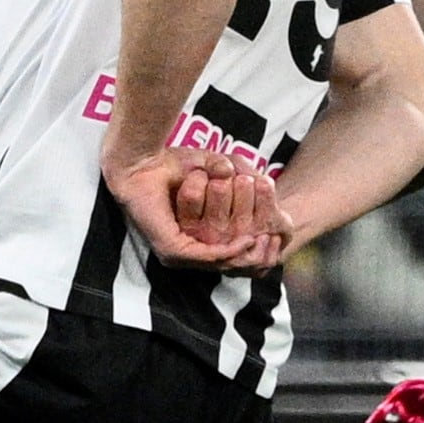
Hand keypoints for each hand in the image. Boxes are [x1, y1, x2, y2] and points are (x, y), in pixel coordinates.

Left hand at [107, 147, 286, 274]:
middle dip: (259, 250)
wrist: (144, 161)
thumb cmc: (179, 164)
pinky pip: (208, 257)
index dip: (258, 243)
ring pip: (223, 260)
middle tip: (277, 236)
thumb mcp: (220, 168)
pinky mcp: (173, 251)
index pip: (233, 250)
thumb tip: (267, 181)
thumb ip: (242, 175)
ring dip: (248, 249)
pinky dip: (231, 250)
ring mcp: (178, 254)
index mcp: (197, 237)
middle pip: (232, 261)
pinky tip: (248, 239)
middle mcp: (187, 251)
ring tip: (267, 237)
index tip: (279, 229)